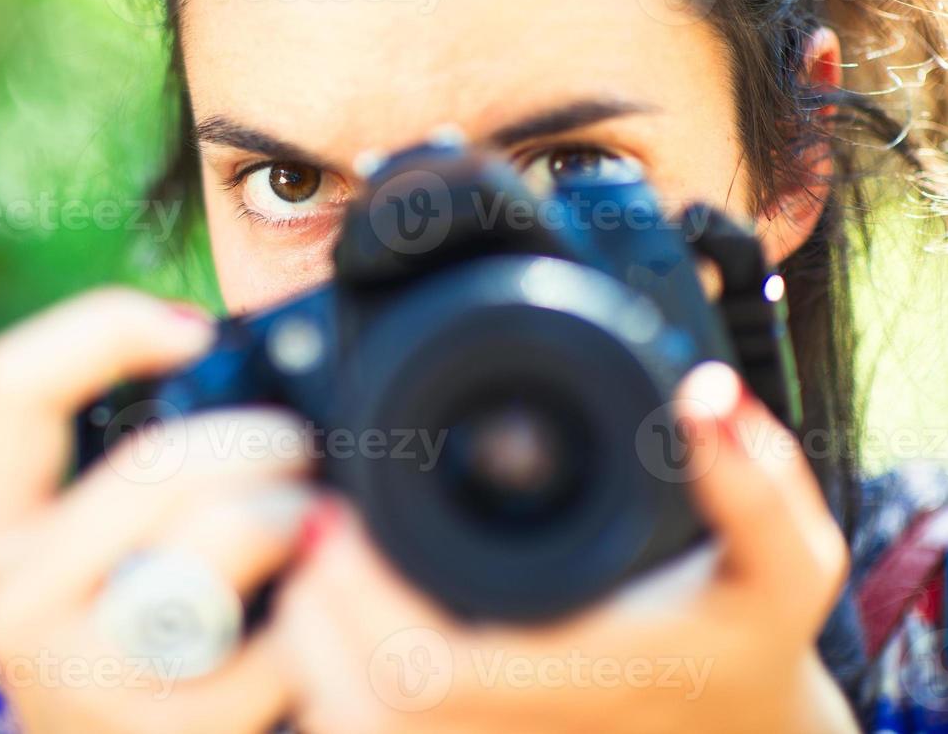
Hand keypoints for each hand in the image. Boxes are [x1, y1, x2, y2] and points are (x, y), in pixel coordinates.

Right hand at [0, 287, 316, 733]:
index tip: (193, 333)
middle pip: (157, 465)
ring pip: (222, 540)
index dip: (106, 327)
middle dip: (258, 439)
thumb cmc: (136, 632)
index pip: (12, 386)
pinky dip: (317, 618)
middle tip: (297, 446)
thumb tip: (243, 362)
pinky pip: (278, 643)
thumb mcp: (102, 544)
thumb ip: (139, 462)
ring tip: (312, 519)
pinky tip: (315, 614)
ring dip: (290, 516)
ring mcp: (85, 677)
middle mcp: (18, 602)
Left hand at [271, 362, 856, 733]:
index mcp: (584, 688)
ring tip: (313, 569)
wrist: (742, 731)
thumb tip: (703, 394)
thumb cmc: (746, 642)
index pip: (427, 674)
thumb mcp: (785, 567)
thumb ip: (754, 484)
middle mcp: (526, 733)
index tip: (337, 519)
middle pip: (364, 712)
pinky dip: (330, 682)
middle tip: (309, 531)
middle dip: (312, 617)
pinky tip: (334, 623)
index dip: (358, 602)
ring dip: (312, 652)